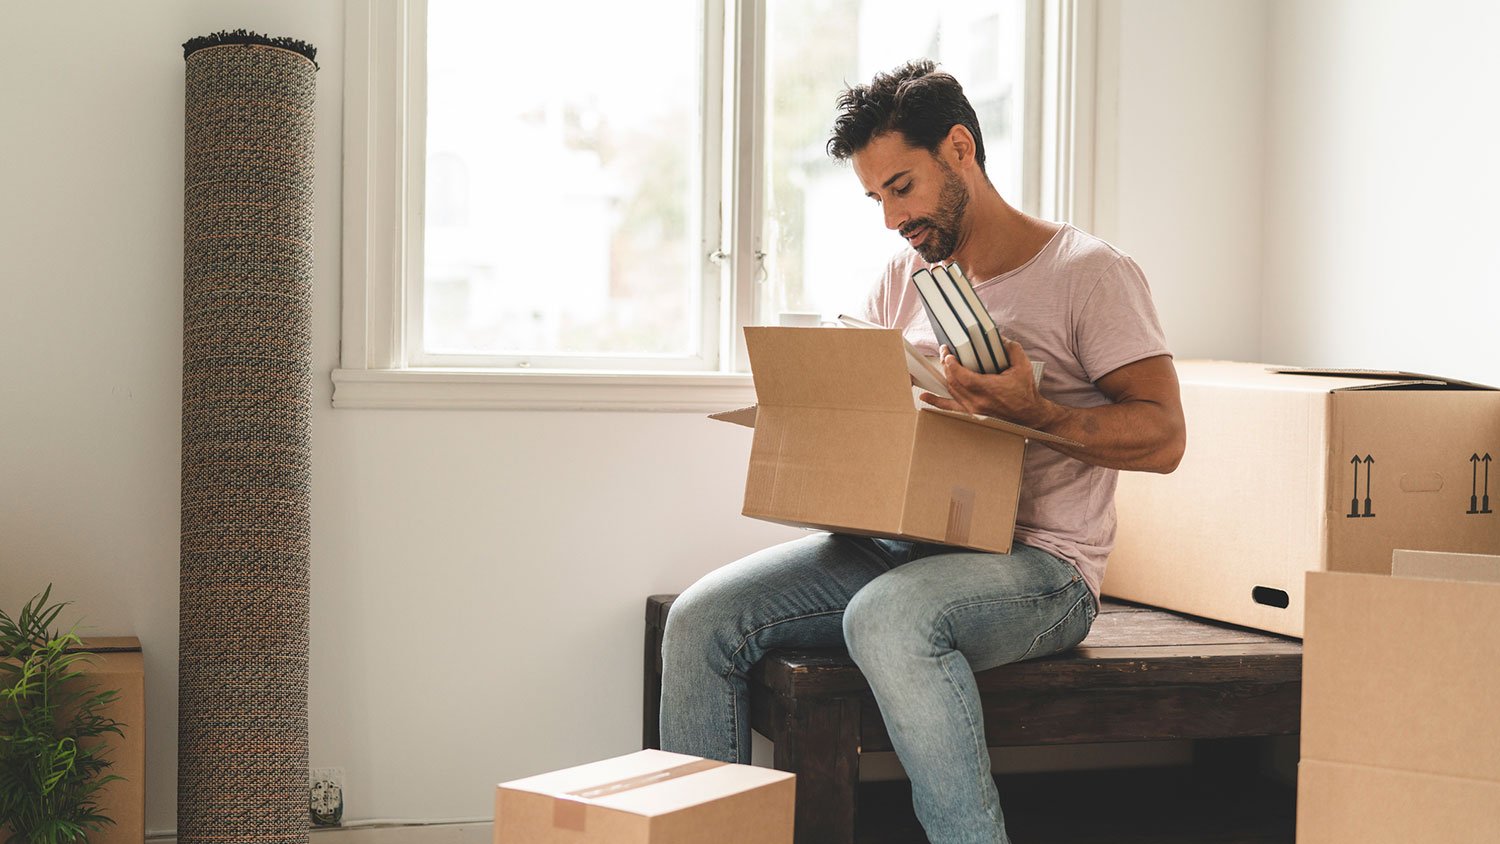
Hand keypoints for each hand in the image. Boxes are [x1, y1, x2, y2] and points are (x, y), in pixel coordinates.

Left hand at [919, 338, 1055, 427]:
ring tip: (944, 363)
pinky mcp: (972, 413)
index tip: (948, 353)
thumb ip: (1012, 349)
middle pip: (953, 381)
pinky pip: (950, 408)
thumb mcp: (1023, 366)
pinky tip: (924, 396)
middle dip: (947, 365)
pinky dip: (936, 402)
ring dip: (945, 376)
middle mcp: (977, 401)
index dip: (952, 364)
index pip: (962, 376)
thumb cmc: (1026, 392)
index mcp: (988, 389)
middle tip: (945, 352)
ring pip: (951, 391)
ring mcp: (973, 409)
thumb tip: (999, 337)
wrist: (1029, 415)